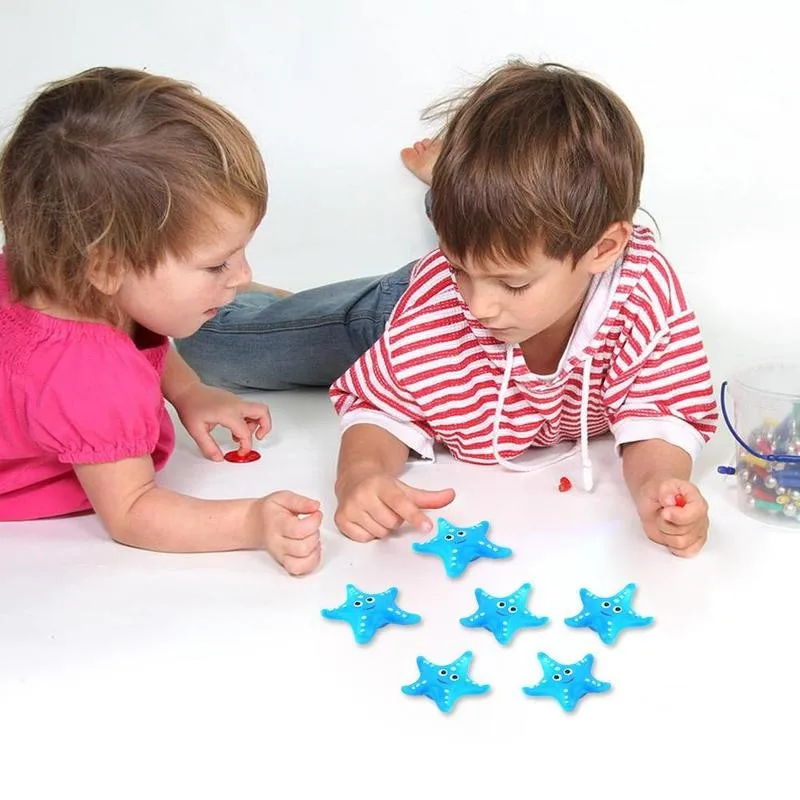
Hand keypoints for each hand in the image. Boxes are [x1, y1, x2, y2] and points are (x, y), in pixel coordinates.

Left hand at [173, 383, 271, 460]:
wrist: (187, 391)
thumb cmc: (191, 406)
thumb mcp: (196, 430)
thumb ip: (208, 446)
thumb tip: (218, 457)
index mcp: (229, 413)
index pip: (246, 433)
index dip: (246, 446)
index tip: (240, 452)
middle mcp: (236, 405)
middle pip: (263, 412)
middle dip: (265, 427)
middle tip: (258, 438)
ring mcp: (237, 401)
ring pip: (258, 410)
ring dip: (255, 424)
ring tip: (239, 435)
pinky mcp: (234, 400)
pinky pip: (248, 409)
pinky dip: (248, 420)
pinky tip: (235, 428)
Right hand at [252, 491, 321, 574]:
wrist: (256, 523)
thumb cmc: (270, 511)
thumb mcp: (283, 498)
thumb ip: (300, 501)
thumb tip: (315, 506)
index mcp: (277, 525)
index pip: (299, 530)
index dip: (314, 521)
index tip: (316, 514)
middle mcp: (277, 543)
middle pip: (303, 548)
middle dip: (315, 534)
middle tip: (312, 525)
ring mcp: (281, 556)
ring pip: (302, 563)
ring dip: (314, 550)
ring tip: (311, 538)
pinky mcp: (285, 563)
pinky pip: (301, 570)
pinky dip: (312, 561)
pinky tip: (311, 549)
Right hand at [334, 470, 454, 541]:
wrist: (353, 478)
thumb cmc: (382, 486)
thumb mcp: (404, 489)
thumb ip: (428, 497)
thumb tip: (451, 495)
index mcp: (380, 484)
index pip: (400, 503)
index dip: (415, 516)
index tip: (427, 527)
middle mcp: (363, 494)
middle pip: (392, 522)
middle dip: (395, 520)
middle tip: (389, 509)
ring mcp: (350, 507)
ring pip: (380, 532)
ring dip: (383, 527)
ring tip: (377, 513)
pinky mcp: (341, 520)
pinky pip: (365, 539)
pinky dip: (369, 533)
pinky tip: (367, 519)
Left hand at [636, 478, 708, 556]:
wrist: (656, 501)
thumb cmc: (659, 493)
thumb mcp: (658, 486)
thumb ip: (665, 490)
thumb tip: (670, 501)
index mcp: (696, 499)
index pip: (697, 512)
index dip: (679, 516)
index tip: (665, 512)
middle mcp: (701, 516)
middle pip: (686, 530)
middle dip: (666, 524)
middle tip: (662, 514)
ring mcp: (698, 531)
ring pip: (682, 543)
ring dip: (666, 534)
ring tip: (664, 523)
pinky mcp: (693, 543)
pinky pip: (685, 552)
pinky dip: (672, 546)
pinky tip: (669, 535)